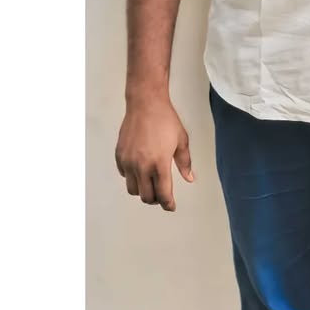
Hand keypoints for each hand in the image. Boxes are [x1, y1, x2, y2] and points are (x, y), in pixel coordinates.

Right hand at [115, 95, 194, 211]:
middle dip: (156, 199)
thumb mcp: (181, 140)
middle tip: (162, 194)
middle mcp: (142, 166)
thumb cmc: (165, 120)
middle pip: (147, 197)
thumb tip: (189, 178)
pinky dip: (132, 177)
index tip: (171, 206)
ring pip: (133, 190)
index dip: (168, 204)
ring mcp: (128, 162)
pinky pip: (124, 176)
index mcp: (159, 164)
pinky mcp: (120, 156)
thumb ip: (185, 163)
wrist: (146, 103)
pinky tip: (140, 170)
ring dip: (142, 190)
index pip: (163, 194)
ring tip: (150, 183)